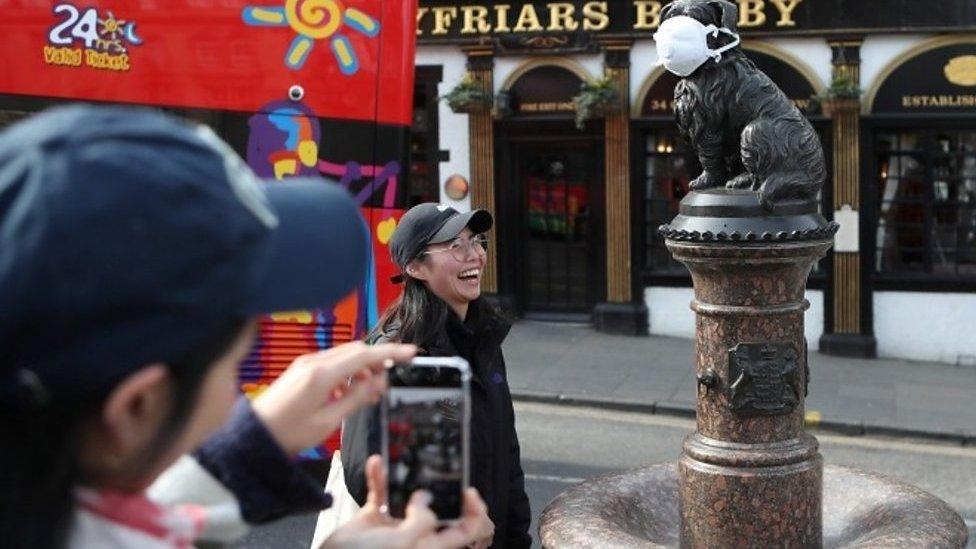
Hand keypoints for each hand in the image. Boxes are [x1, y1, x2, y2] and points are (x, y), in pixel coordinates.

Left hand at [251, 342, 415, 454]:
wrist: (254, 435)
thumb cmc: (287, 432)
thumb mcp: (327, 422)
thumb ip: (355, 399)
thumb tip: (378, 383)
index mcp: (321, 375)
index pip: (364, 355)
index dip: (391, 353)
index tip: (411, 353)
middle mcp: (314, 362)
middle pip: (356, 350)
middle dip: (378, 359)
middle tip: (395, 374)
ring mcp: (306, 363)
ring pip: (345, 354)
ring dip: (363, 366)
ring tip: (372, 389)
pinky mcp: (302, 369)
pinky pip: (333, 362)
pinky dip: (348, 370)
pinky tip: (350, 390)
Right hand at [320, 456, 491, 548]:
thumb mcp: (401, 544)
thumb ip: (420, 521)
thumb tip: (426, 498)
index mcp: (430, 545)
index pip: (465, 530)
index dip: (474, 513)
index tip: (469, 491)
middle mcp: (417, 534)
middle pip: (440, 507)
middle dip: (440, 484)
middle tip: (440, 464)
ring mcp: (396, 525)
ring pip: (409, 494)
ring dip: (405, 475)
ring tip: (406, 457)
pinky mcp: (374, 518)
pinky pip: (381, 492)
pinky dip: (378, 477)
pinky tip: (375, 463)